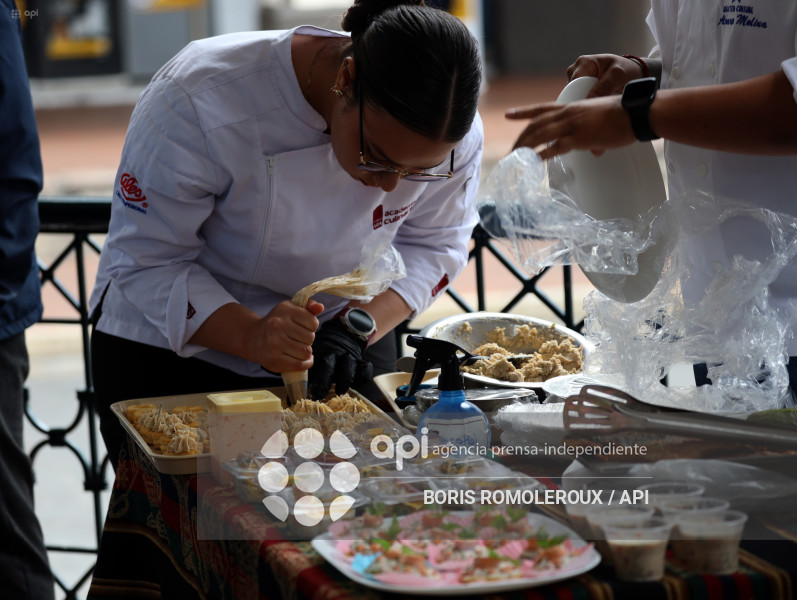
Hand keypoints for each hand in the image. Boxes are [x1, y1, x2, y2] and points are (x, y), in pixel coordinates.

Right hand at [250, 299, 323, 372]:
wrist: (253, 337)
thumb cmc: (278, 322)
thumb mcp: (290, 309)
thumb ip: (307, 307)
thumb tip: (320, 307)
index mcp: (285, 310)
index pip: (313, 323)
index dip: (312, 327)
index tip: (304, 327)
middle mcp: (278, 325)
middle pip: (310, 338)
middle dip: (308, 340)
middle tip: (298, 339)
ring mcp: (274, 343)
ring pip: (306, 352)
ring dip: (306, 352)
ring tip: (298, 348)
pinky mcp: (274, 359)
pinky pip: (299, 364)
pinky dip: (306, 363)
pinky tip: (304, 359)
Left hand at [308, 318, 372, 399]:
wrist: (344, 332)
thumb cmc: (325, 350)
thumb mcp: (314, 355)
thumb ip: (305, 370)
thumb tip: (291, 395)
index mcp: (320, 353)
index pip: (312, 366)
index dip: (306, 380)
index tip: (303, 393)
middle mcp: (334, 355)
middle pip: (328, 367)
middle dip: (322, 383)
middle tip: (317, 395)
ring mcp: (349, 357)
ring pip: (348, 368)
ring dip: (344, 382)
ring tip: (339, 392)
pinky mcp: (361, 361)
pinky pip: (365, 370)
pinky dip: (363, 378)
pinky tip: (357, 384)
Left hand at [506, 95, 634, 159]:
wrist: (637, 113)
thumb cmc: (624, 115)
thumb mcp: (599, 117)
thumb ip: (590, 131)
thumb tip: (592, 148)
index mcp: (571, 107)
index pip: (542, 108)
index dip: (523, 112)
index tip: (508, 114)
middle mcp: (568, 114)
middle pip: (536, 125)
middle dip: (521, 138)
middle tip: (510, 150)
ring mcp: (573, 125)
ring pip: (540, 135)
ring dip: (524, 147)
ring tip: (514, 158)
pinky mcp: (580, 138)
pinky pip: (554, 147)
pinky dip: (540, 155)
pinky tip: (531, 162)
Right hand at [567, 53, 646, 97]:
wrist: (630, 72)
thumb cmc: (625, 70)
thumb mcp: (617, 76)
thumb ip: (603, 86)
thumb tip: (588, 100)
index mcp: (583, 62)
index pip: (574, 83)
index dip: (579, 96)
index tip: (590, 106)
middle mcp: (576, 69)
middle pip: (571, 90)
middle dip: (581, 99)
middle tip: (596, 105)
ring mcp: (575, 78)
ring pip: (572, 95)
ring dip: (583, 101)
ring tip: (597, 102)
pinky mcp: (577, 86)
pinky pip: (576, 97)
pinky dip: (584, 101)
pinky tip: (593, 102)